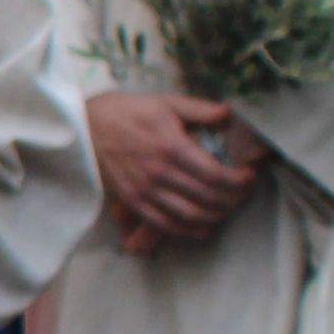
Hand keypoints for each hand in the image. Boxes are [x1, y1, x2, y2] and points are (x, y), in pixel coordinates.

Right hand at [86, 89, 259, 254]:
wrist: (84, 126)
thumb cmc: (127, 112)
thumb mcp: (164, 102)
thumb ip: (199, 109)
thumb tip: (228, 114)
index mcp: (172, 147)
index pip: (215, 175)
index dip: (239, 181)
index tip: (249, 176)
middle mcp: (160, 173)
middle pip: (207, 198)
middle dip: (233, 199)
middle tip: (244, 194)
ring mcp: (145, 191)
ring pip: (190, 215)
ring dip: (215, 216)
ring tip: (227, 208)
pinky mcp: (133, 202)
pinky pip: (165, 224)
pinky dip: (188, 231)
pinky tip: (203, 228)